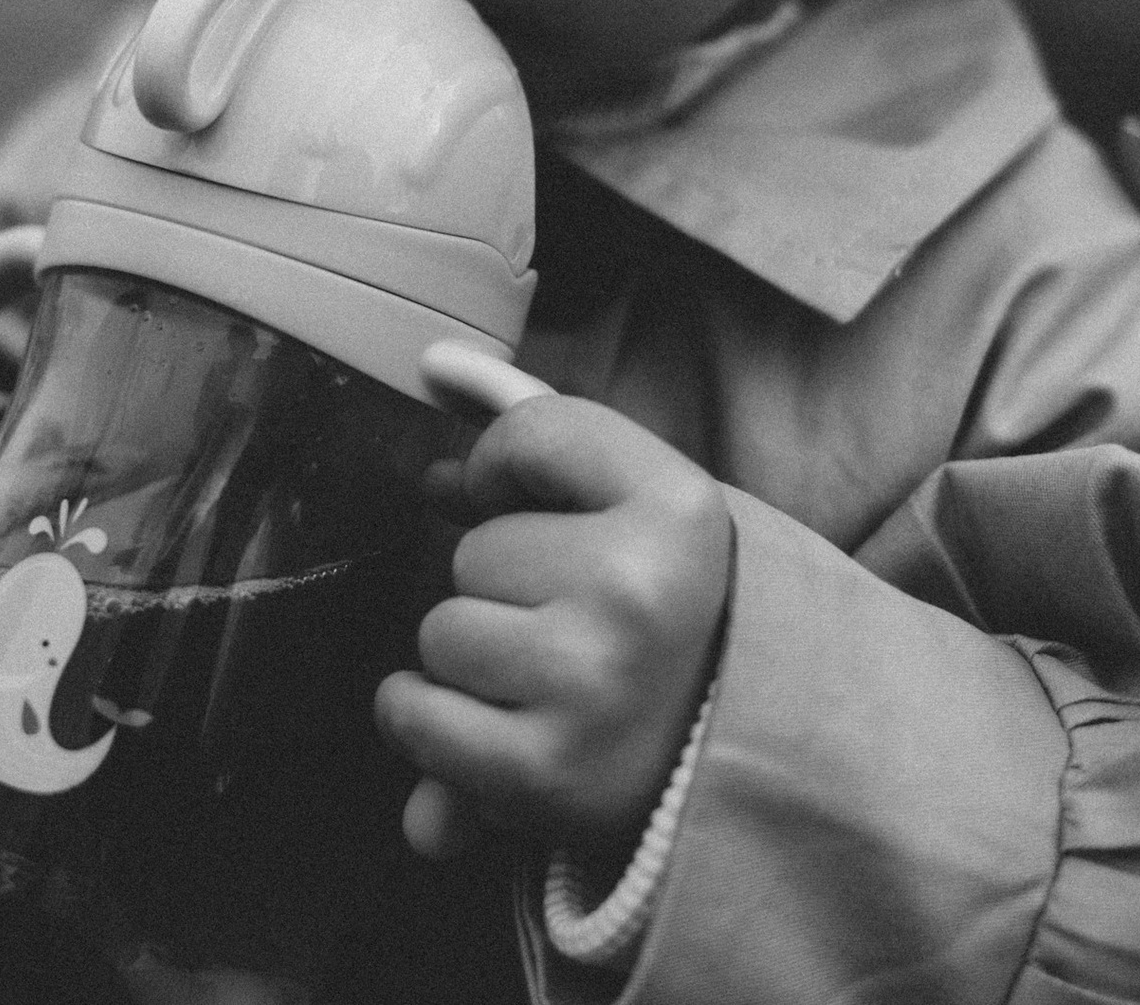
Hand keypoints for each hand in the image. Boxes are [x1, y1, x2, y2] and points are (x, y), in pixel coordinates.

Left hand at [375, 395, 731, 855]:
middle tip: (580, 628)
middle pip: (471, 550)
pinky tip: (492, 726)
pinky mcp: (545, 772)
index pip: (527, 433)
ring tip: (550, 682)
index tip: (556, 516)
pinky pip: (413, 712)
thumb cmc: (663, 616)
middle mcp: (640, 591)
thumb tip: (435, 367)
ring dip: (472, 661)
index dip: (512, 474)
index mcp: (680, 510)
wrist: (727, 764)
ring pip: (440, 633)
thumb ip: (539, 428)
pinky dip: (425, 721)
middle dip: (503, 588)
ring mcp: (591, 684)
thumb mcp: (638, 506)